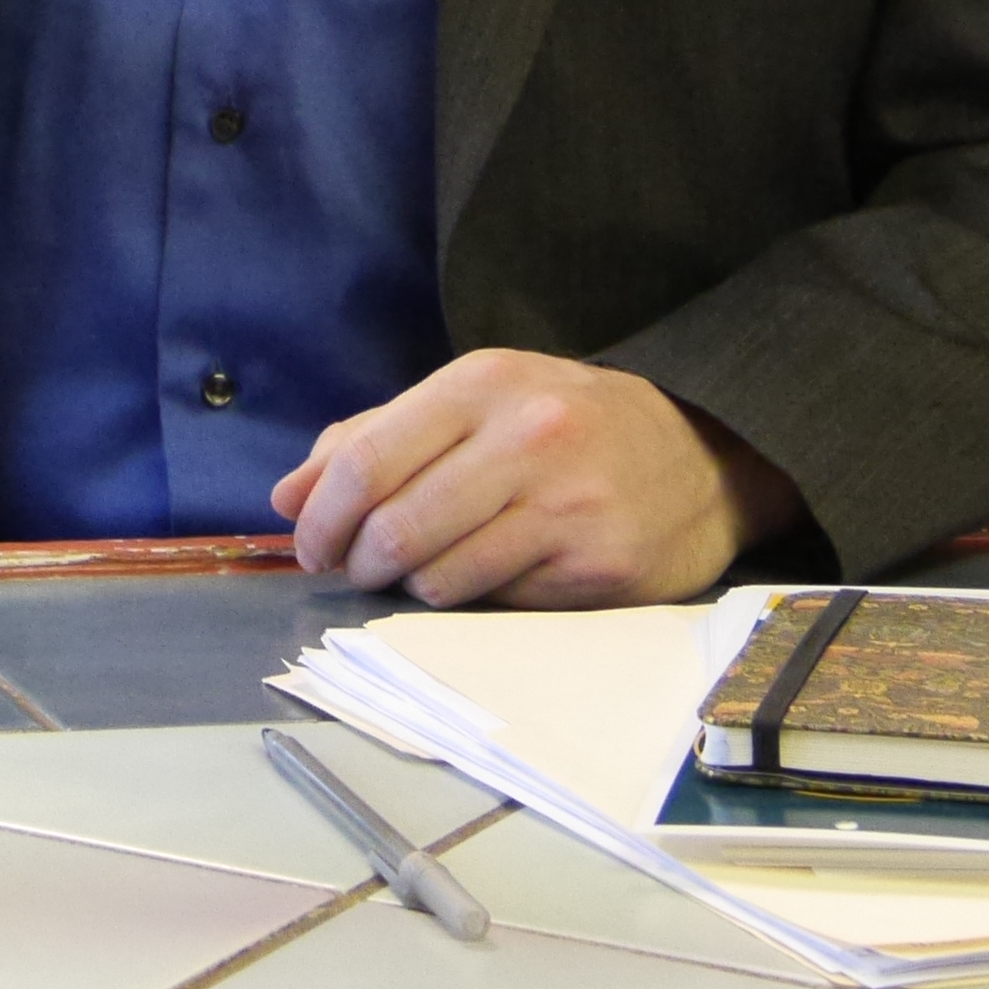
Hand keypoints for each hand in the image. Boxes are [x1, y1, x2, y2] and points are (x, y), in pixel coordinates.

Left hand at [270, 350, 796, 607]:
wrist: (701, 453)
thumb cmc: (565, 424)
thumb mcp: (474, 399)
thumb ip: (375, 436)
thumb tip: (287, 497)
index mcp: (482, 385)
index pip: (368, 461)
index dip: (322, 515)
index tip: (308, 545)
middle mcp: (526, 439)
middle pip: (396, 527)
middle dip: (357, 562)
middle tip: (355, 570)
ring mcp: (568, 506)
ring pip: (440, 577)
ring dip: (412, 587)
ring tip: (423, 571)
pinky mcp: (600, 568)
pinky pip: (499, 604)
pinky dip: (474, 601)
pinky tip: (489, 576)